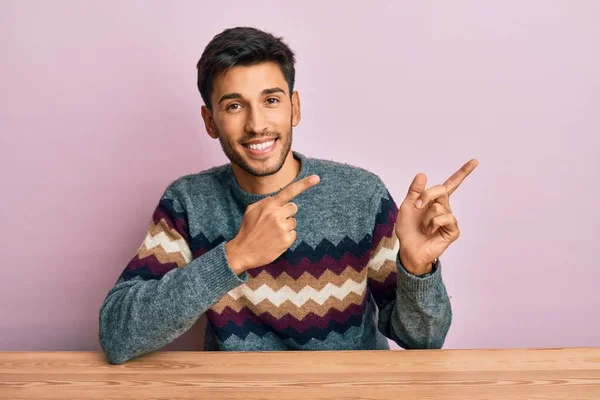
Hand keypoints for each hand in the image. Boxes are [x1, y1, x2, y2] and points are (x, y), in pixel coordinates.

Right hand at [225, 175, 320, 274]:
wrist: (243, 251)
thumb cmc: (248, 230)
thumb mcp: (251, 210)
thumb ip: (266, 202)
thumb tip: (277, 198)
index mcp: (269, 205)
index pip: (289, 192)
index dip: (304, 184)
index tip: (316, 178)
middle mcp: (277, 215)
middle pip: (293, 208)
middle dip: (286, 213)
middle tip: (274, 222)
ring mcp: (282, 228)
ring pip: (293, 222)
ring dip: (286, 227)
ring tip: (272, 233)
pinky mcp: (286, 240)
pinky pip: (293, 234)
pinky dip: (286, 237)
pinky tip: (275, 241)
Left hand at [395, 159, 478, 274]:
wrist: (408, 248)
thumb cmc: (408, 229)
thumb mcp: (407, 207)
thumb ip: (414, 191)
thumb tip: (422, 174)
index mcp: (435, 200)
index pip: (451, 184)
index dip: (463, 172)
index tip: (475, 161)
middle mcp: (445, 208)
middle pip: (442, 190)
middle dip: (426, 196)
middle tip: (417, 206)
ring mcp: (450, 219)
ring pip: (439, 207)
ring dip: (426, 216)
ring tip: (424, 227)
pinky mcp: (453, 230)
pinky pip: (445, 219)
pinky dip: (433, 224)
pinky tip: (430, 231)